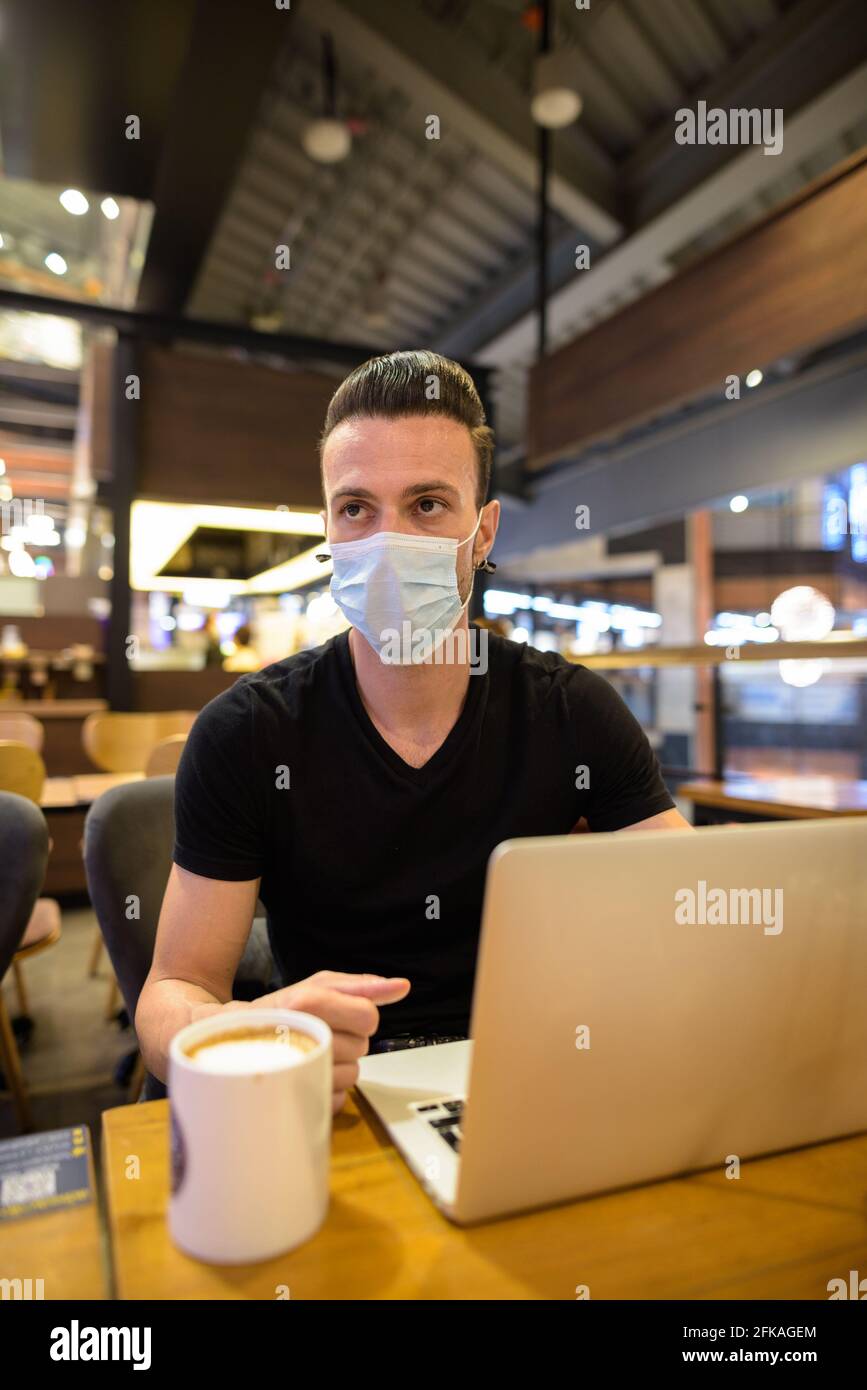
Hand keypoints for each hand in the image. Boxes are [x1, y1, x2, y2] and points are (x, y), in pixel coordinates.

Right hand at [251, 971, 410, 1113]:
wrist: (229, 1039)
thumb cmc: (281, 1009)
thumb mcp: (319, 985)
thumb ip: (363, 986)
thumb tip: (402, 986)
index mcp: (309, 1001)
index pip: (368, 1016)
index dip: (361, 1017)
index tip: (342, 1016)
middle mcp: (304, 1034)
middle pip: (362, 1046)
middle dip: (348, 1040)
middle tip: (320, 1034)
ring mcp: (299, 1070)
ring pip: (353, 1075)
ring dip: (338, 1066)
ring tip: (312, 1055)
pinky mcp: (297, 1099)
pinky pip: (339, 1099)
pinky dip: (329, 1089)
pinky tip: (309, 1075)